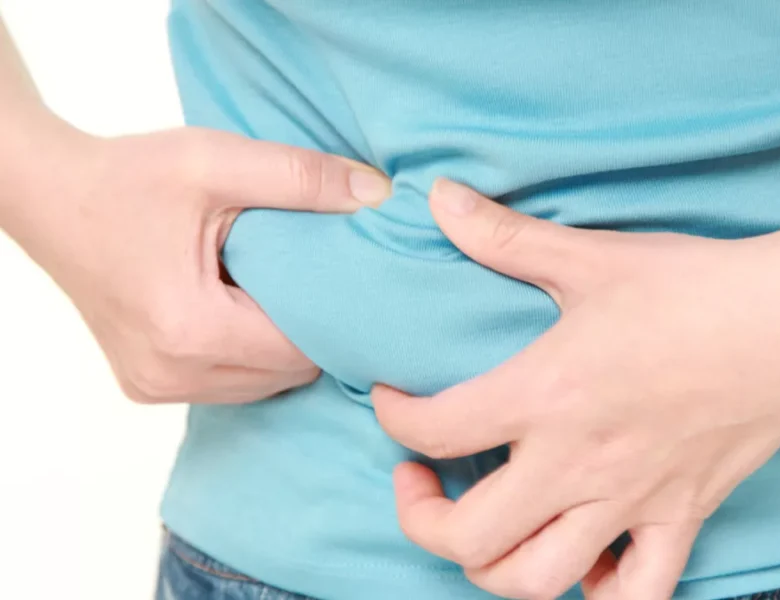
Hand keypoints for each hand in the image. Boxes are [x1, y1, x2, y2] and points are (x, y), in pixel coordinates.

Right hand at [8, 127, 390, 403]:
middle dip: (311, 328)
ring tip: (278, 290)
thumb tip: (376, 194)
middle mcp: (171, 374)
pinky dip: (250, 353)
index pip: (301, 347)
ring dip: (280, 344)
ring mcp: (156, 387)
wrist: (49, 197)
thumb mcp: (216, 160)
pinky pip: (230, 384)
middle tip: (318, 278)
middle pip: (287, 373)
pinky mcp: (149, 385)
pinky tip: (246, 308)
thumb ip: (301, 177)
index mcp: (189, 328)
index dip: (335, 313)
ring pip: (262, 385)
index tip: (354, 278)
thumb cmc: (125, 179)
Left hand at [373, 180, 779, 598]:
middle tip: (421, 476)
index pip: (434, 428)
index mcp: (546, 395)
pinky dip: (600, 594)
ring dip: (492, 565)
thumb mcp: (592, 256)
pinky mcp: (680, 518)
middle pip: (467, 538)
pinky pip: (638, 596)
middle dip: (421, 517)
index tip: (393, 400)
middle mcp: (578, 464)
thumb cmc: (695, 287)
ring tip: (485, 525)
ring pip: (536, 581)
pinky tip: (584, 561)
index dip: (394, 418)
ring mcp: (630, 503)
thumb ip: (506, 237)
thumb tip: (440, 196)